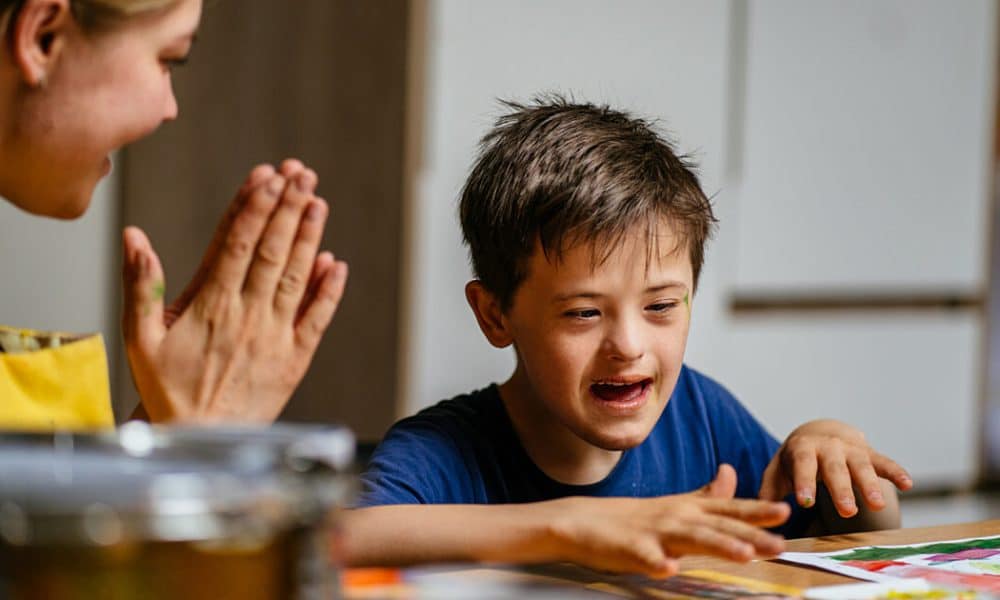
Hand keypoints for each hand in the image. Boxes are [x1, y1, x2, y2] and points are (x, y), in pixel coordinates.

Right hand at [122, 159, 347, 422]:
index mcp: (210, 305)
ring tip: (317, 201)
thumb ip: (139, 285)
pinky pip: (317, 319)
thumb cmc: (167, 388)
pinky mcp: (295, 358)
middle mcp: (248, 315)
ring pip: (297, 277)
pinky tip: (336, 263)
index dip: (255, 207)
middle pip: (273, 251)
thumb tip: (134, 237)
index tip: (268, 176)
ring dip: (309, 237)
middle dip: (288, 208)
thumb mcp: (139, 338)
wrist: (200, 438)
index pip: (237, 244)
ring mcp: (275, 336)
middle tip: (301, 173)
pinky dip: (328, 291)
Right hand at [545, 465, 789, 577]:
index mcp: (688, 508)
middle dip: (751, 535)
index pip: (729, 510)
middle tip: (780, 544)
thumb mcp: (675, 502)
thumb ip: (706, 494)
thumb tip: (731, 472)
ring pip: (691, 539)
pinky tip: (670, 569)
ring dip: (718, 546)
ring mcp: (654, 532)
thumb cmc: (632, 517)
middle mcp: (676, 517)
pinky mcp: (630, 549)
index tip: (786, 512)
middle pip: (719, 527)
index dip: (757, 511)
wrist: (582, 521)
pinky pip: (645, 557)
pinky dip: (657, 562)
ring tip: (744, 556)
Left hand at [759, 419, 912, 517]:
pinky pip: (884, 462)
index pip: (802, 465)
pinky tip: (907, 484)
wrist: (819, 433)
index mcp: (802, 450)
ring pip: (861, 466)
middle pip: (835, 469)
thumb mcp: (778, 470)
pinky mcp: (870, 454)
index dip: (804, 483)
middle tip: (846, 511)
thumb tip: (759, 512)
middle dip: (841, 489)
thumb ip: (769, 490)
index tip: (805, 502)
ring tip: (877, 505)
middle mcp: (828, 447)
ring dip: (870, 485)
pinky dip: (896, 471)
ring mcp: (851, 450)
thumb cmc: (795, 459)